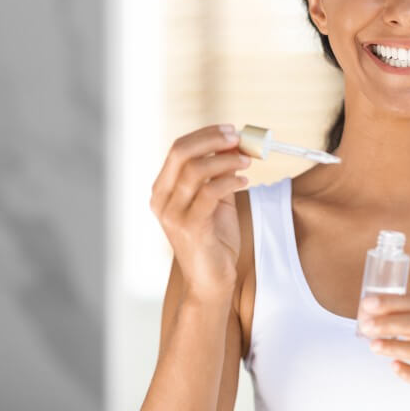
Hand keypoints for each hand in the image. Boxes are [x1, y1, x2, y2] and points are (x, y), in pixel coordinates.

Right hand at [149, 124, 251, 300]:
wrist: (211, 280)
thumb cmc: (214, 238)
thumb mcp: (216, 199)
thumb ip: (220, 172)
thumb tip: (235, 143)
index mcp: (163, 189)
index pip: (178, 148)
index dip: (205, 134)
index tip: (231, 130)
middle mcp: (161, 199)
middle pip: (181, 153)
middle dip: (213, 140)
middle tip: (239, 138)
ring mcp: (172, 214)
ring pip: (196, 170)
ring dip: (227, 160)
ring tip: (248, 162)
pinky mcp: (189, 227)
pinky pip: (210, 193)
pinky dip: (230, 181)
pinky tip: (245, 182)